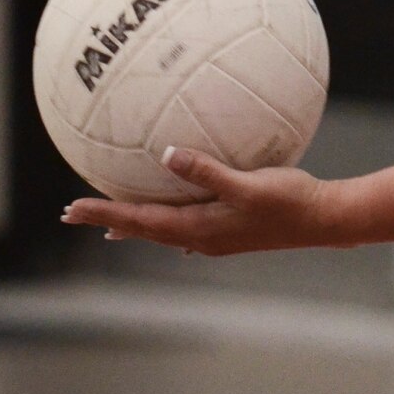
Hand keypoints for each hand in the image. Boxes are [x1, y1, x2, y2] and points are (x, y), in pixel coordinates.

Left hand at [60, 147, 335, 256]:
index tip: (70, 210)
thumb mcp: (247, 184)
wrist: (324, 219)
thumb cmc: (289, 200)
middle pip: (142, 228)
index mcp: (198, 228)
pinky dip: (162, 220)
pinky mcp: (229, 230)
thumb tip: (165, 155)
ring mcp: (215, 237)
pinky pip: (183, 225)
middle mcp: (200, 238)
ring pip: (161, 229)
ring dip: (132, 222)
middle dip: (108, 219)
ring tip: (109, 221)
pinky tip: (168, 219)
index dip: (103, 213)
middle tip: (72, 213)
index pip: (138, 221)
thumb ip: (206, 170)